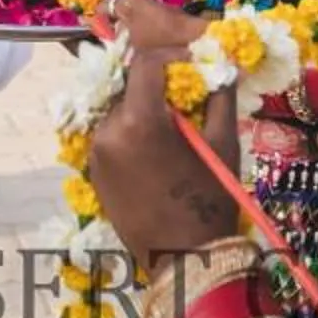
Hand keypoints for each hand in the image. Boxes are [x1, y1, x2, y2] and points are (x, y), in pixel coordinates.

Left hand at [85, 0, 241, 277]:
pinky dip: (132, 131)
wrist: (184, 261)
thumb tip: (218, 65)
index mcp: (138, 120)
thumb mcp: (223, 142)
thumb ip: (218, 95)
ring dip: (144, 108)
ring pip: (119, 110)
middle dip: (158, 83)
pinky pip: (112, 136)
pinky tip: (157, 149)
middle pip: (129, 86)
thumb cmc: (209, 201)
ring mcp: (96, 154)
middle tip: (186, 93)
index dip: (172, 56)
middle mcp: (107, 131)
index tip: (194, 63)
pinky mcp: (93, 172)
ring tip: (174, 125)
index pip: (146, 63)